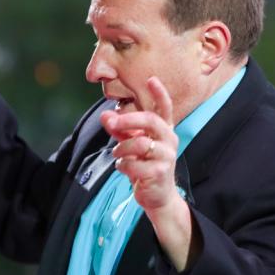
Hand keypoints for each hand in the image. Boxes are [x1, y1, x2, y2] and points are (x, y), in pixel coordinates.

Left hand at [101, 77, 199, 270]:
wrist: (156, 195)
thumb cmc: (144, 164)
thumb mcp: (130, 144)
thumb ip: (118, 129)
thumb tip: (104, 116)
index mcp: (164, 130)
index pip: (164, 108)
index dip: (159, 93)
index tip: (151, 79)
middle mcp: (169, 140)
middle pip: (150, 121)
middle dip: (128, 119)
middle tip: (112, 121)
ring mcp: (167, 156)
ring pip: (138, 144)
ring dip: (122, 149)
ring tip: (119, 156)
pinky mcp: (160, 172)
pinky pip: (134, 164)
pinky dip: (124, 166)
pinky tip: (126, 169)